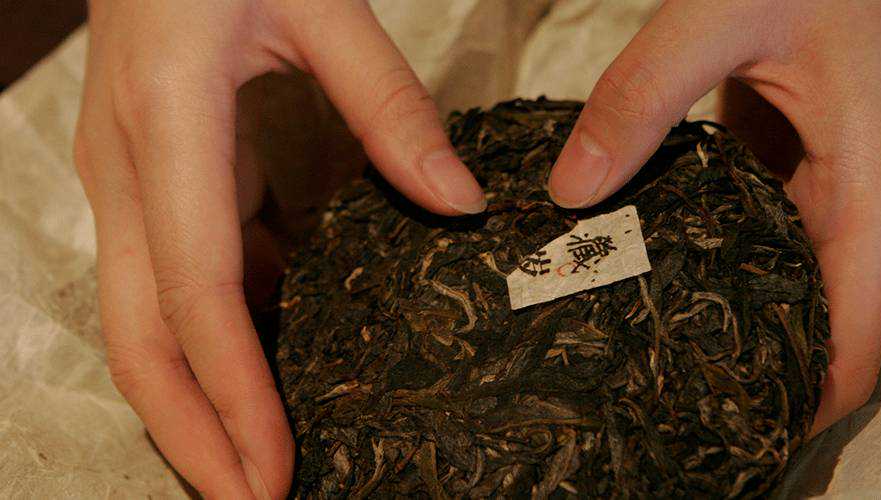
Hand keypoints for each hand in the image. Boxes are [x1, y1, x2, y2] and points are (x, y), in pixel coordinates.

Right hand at [73, 1, 484, 496]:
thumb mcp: (319, 5)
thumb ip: (388, 102)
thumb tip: (455, 197)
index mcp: (167, 127)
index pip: (197, 291)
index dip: (233, 392)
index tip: (273, 473)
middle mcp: (131, 171)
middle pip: (138, 335)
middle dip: (188, 433)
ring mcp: (133, 179)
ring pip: (144, 319)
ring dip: (198, 398)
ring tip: (261, 460)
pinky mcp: (155, 179)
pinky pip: (178, 278)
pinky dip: (221, 336)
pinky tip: (274, 363)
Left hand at [548, 0, 880, 434]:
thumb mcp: (725, 12)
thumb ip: (645, 93)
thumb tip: (571, 191)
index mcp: (870, 180)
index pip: (864, 324)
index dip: (820, 393)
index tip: (759, 432)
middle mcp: (855, 190)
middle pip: (821, 309)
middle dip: (765, 358)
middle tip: (675, 392)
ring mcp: (822, 172)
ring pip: (787, 266)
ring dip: (736, 303)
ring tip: (652, 338)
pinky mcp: (786, 150)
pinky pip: (758, 217)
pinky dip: (715, 242)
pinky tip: (652, 252)